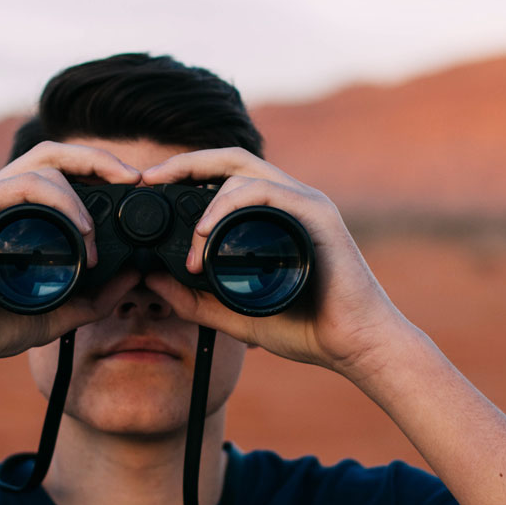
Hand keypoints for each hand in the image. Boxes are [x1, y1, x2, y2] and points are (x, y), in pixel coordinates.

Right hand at [0, 141, 142, 374]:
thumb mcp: (57, 313)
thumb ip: (95, 298)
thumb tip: (135, 276)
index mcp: (14, 212)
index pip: (59, 171)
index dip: (97, 169)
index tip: (133, 187)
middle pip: (53, 153)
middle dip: (98, 158)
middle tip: (134, 177)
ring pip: (43, 165)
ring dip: (80, 194)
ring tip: (93, 235)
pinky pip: (22, 184)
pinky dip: (59, 199)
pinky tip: (80, 228)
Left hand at [141, 148, 411, 380]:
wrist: (356, 345)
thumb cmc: (307, 328)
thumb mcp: (234, 315)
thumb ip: (194, 300)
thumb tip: (152, 280)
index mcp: (272, 215)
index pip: (224, 176)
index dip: (186, 173)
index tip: (149, 187)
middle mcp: (289, 199)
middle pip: (230, 159)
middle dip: (185, 162)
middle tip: (149, 178)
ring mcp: (304, 203)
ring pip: (243, 172)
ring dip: (206, 199)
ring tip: (190, 240)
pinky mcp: (316, 214)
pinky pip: (266, 192)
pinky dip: (230, 205)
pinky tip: (208, 231)